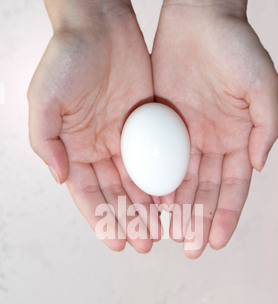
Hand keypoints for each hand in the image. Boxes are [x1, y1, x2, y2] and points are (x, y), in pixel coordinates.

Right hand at [28, 0, 160, 252]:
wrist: (99, 23)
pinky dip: (162, 180)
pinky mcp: (146, 125)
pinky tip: (170, 200)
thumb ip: (46, 140)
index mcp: (73, 149)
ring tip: (159, 230)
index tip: (115, 241)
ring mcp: (123, 139)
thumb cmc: (66, 57)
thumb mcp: (44, 99)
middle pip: (114, 194)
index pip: (87, 193)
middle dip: (128, 221)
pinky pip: (155, 159)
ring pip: (137, 182)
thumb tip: (60, 177)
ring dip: (146, 208)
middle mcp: (98, 149)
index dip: (100, 219)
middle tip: (143, 243)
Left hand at [152, 0, 277, 257]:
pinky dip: (155, 184)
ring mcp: (187, 137)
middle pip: (206, 192)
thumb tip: (258, 165)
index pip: (232, 188)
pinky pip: (157, 161)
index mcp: (238, 139)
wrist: (197, 16)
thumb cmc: (234, 45)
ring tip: (167, 234)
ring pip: (181, 183)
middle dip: (198, 221)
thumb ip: (265, 127)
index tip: (215, 242)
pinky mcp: (162, 126)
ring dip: (176, 211)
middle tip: (189, 248)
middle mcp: (213, 143)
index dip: (226, 216)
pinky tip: (151, 204)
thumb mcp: (261, 84)